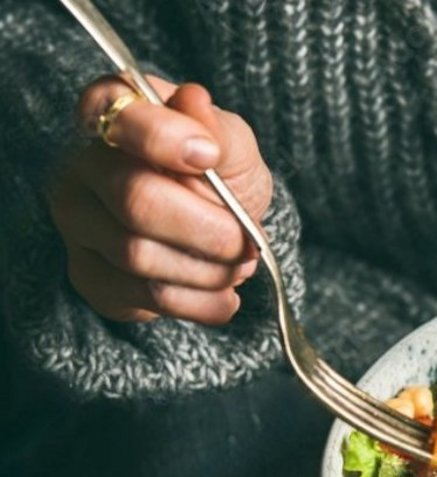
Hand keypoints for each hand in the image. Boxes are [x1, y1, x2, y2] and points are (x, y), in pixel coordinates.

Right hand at [49, 75, 271, 324]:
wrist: (216, 229)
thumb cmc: (219, 175)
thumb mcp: (232, 145)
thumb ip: (218, 130)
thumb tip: (194, 101)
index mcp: (111, 117)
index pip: (119, 119)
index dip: (164, 138)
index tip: (210, 157)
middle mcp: (80, 168)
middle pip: (136, 200)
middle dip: (208, 230)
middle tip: (248, 242)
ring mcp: (78, 225)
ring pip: (138, 256)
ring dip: (207, 271)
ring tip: (241, 267)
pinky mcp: (89, 276)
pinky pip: (141, 297)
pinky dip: (198, 303)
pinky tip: (225, 298)